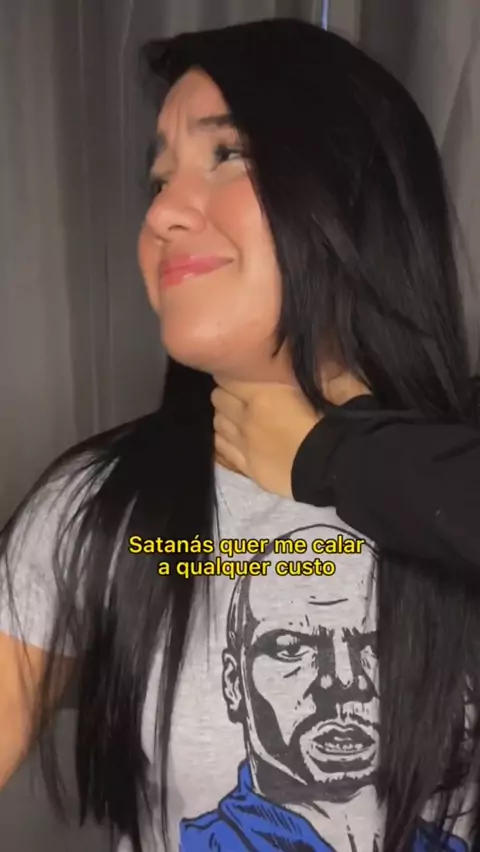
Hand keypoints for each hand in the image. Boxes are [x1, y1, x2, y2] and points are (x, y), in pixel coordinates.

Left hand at [211, 372, 370, 497]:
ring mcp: (244, 445)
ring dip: (226, 418)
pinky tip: (234, 440)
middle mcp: (247, 417)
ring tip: (239, 418)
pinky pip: (222, 451)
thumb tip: (320, 350)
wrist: (340, 470)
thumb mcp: (337, 386)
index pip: (228, 375)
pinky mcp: (249, 468)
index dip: (234, 372)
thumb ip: (321, 368)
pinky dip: (225, 442)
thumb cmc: (340, 424)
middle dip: (228, 394)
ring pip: (217, 424)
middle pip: (218, 398)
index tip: (243, 372)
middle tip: (243, 395)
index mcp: (263, 393)